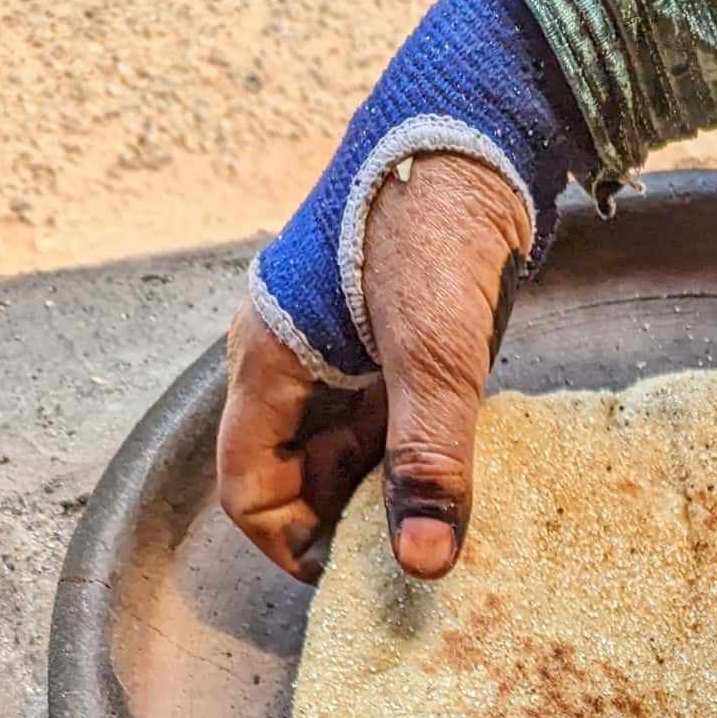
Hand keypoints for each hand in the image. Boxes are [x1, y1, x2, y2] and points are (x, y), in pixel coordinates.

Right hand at [218, 152, 532, 583]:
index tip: (354, 581)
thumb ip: (428, 462)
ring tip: (442, 526)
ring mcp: (336, 352)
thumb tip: (421, 564)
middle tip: (411, 559)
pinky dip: (410, 457)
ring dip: (384, 494)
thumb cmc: (429, 231)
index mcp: (270, 364)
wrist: (468, 136)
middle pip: (297, 477)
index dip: (291, 545)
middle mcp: (292, 362)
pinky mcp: (383, 343)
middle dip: (346, 525)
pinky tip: (457, 478)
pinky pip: (381, 421)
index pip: (248, 488)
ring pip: (343, 452)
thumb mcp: (434, 358)